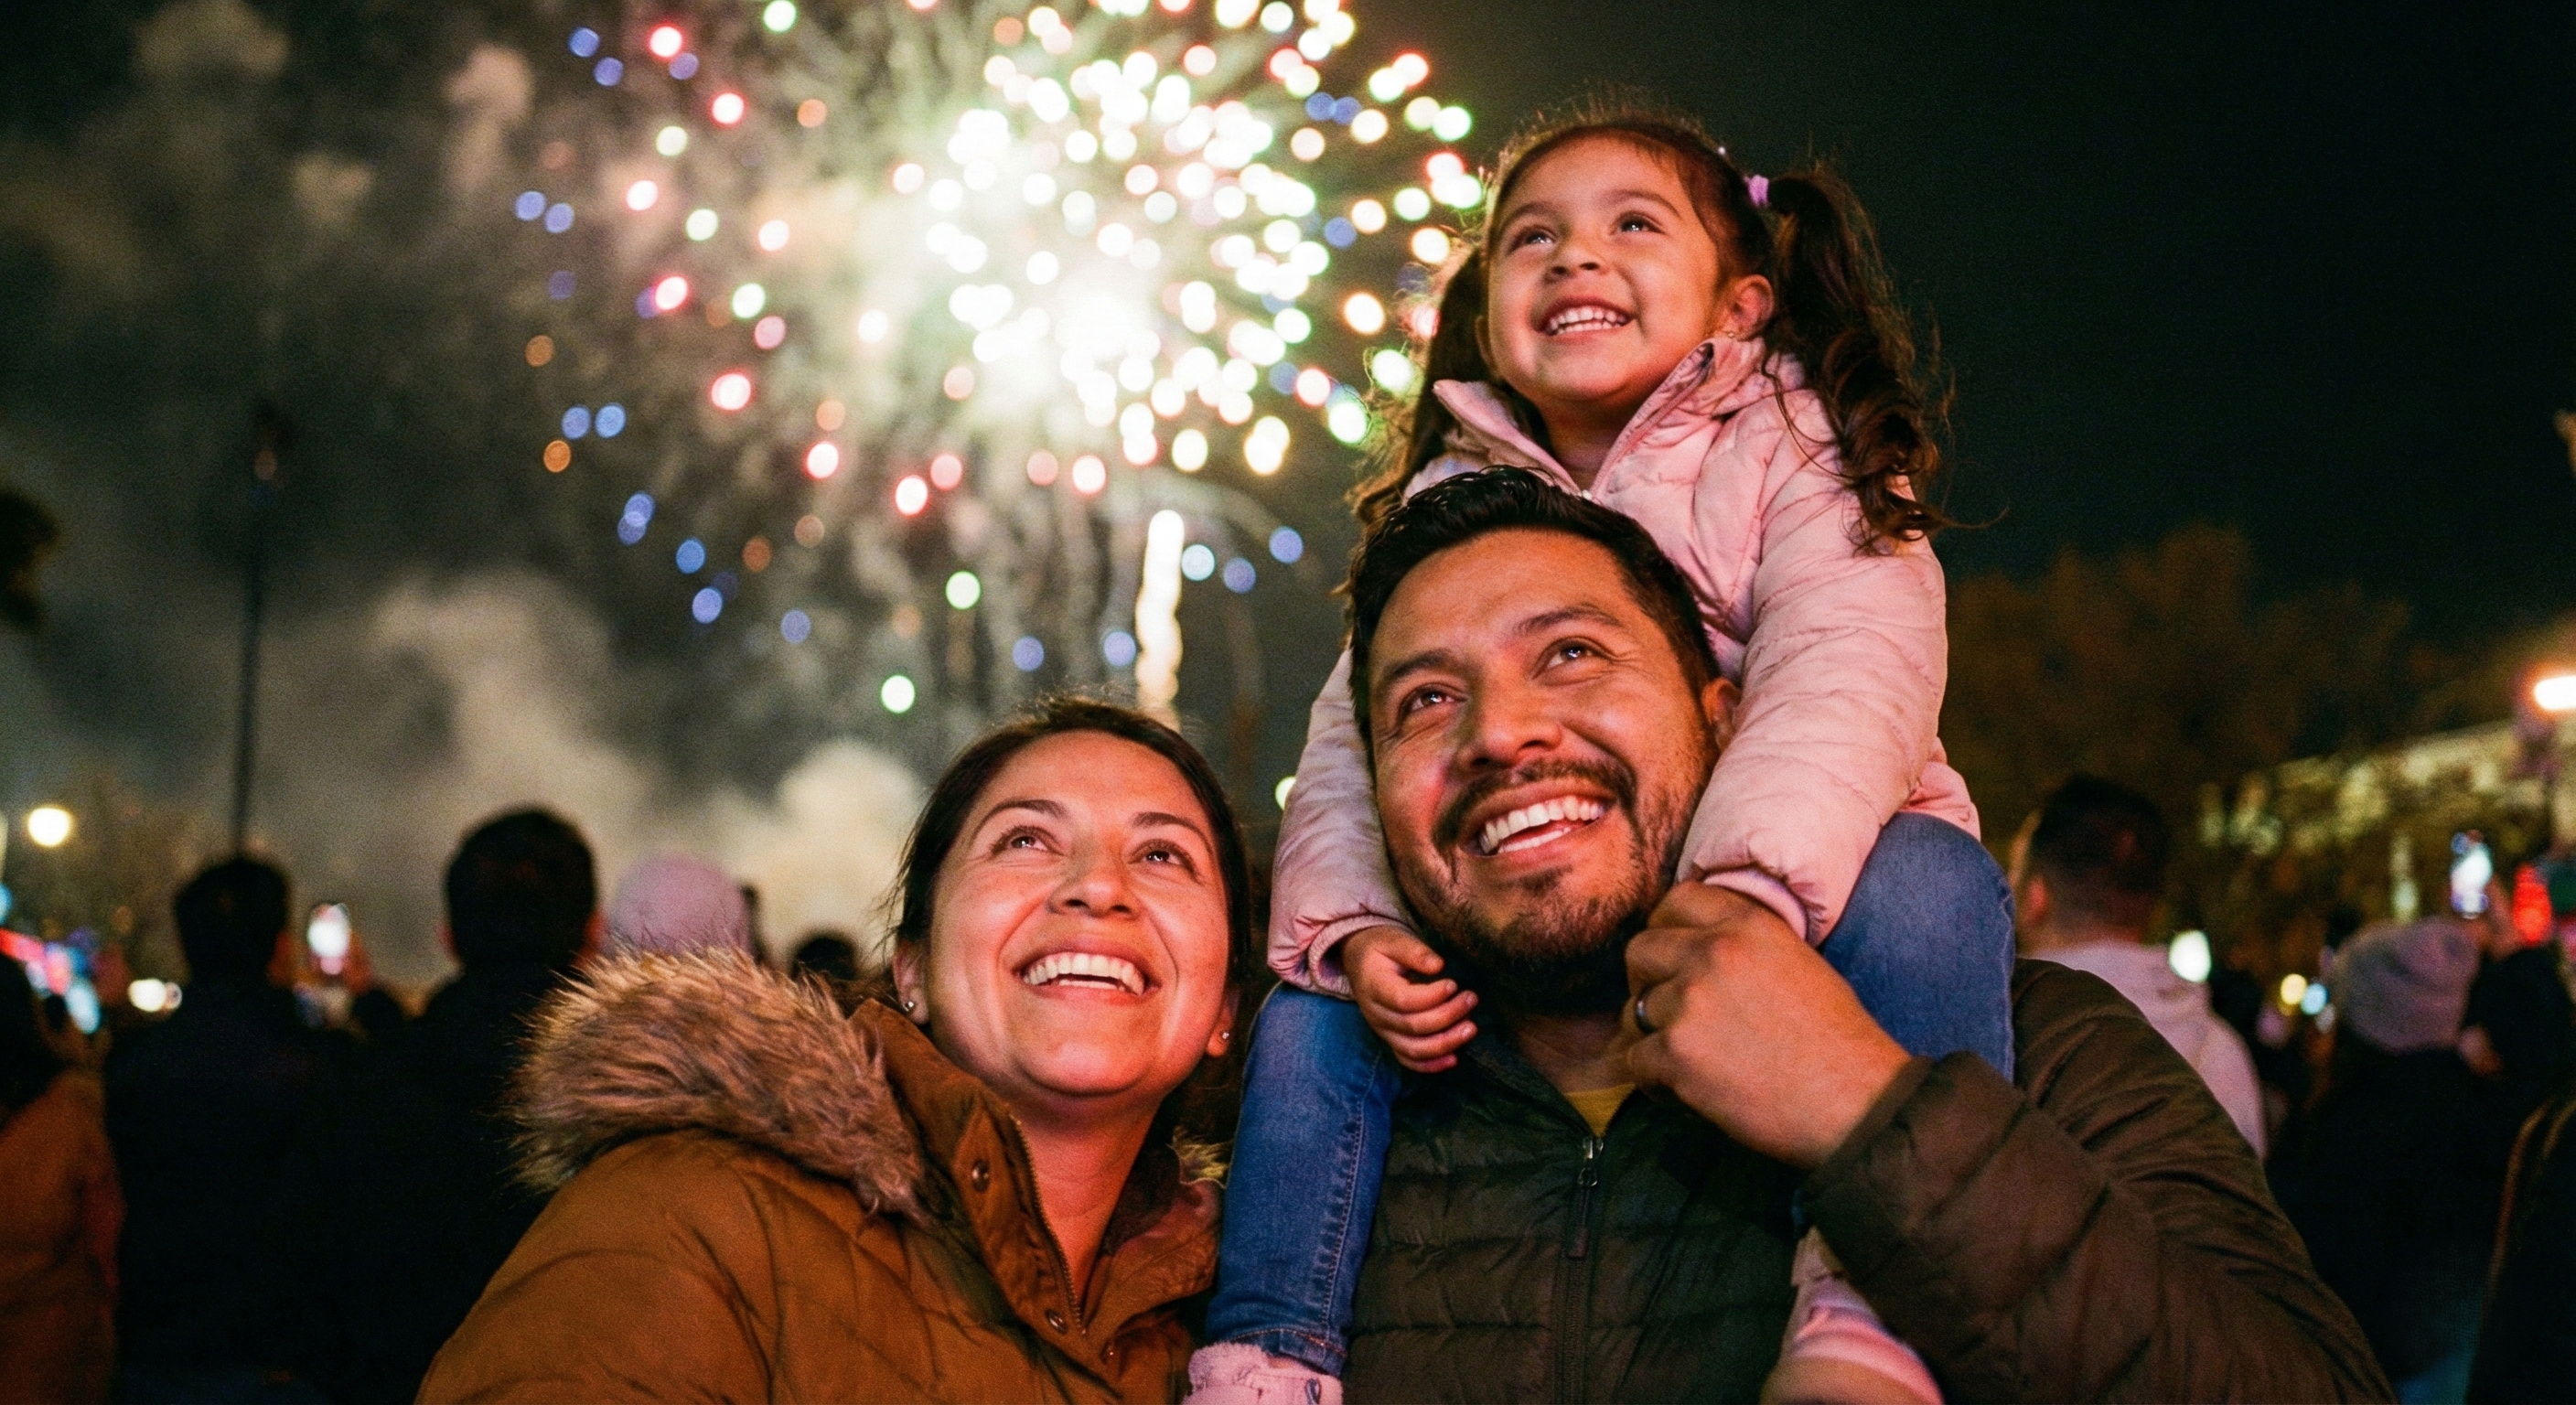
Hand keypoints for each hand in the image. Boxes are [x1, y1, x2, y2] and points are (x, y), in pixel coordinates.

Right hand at [1344, 925, 1477, 1072]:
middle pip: (1413, 1026)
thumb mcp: (1393, 939)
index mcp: (1374, 987)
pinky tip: (1454, 1059)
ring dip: (1445, 1043)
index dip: (1431, 997)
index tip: (1453, 984)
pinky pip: (1408, 1059)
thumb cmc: (1380, 948)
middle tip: (1471, 999)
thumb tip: (1438, 965)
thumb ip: (1414, 951)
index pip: (1403, 1001)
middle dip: (1447, 1016)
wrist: (1360, 961)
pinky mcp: (1391, 1040)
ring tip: (1471, 1028)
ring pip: (1413, 1049)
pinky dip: (1431, 1065)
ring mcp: (1383, 1031)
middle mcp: (1376, 1014)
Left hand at [1623, 883, 1910, 1168]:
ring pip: (1635, 1010)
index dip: (1667, 928)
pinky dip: (1653, 1080)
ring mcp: (1689, 1002)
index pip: (1678, 899)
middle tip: (1667, 1011)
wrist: (1855, 1104)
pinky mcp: (1676, 1054)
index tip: (1672, 957)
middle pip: (1641, 950)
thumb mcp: (1799, 963)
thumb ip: (1746, 946)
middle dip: (1646, 981)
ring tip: (1688, 1061)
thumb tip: (1699, 948)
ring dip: (1654, 1036)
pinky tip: (1682, 1091)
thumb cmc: (1839, 1043)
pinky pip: (1634, 1059)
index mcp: (1748, 925)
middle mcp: (1713, 953)